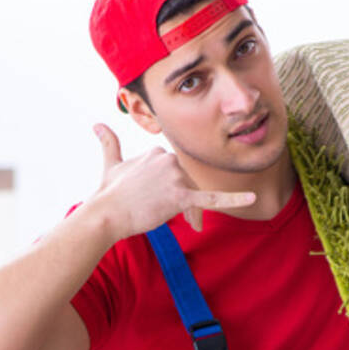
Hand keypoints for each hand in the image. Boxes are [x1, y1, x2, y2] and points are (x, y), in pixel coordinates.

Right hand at [90, 124, 254, 239]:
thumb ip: (108, 143)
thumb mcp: (110, 164)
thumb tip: (96, 124)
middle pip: (187, 183)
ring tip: (185, 225)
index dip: (171, 189)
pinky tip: (251, 199)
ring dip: (191, 212)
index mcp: (158, 151)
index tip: (160, 203)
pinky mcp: (180, 196)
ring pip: (193, 195)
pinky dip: (233, 199)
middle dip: (184, 200)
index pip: (175, 173)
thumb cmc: (108, 193)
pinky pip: (211, 198)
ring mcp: (175, 177)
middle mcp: (168, 159)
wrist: (105, 214)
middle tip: (168, 215)